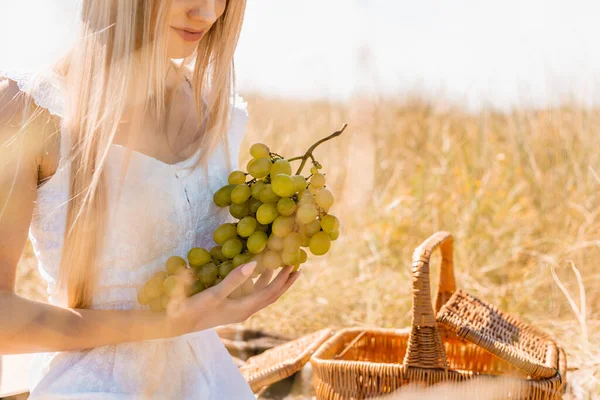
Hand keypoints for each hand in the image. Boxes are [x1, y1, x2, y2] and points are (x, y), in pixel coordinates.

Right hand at [165, 262, 299, 335]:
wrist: (176, 324)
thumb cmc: (194, 309)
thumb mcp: (215, 293)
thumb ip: (235, 279)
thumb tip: (255, 264)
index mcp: (245, 308)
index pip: (271, 292)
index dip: (284, 279)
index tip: (295, 264)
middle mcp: (245, 310)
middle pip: (271, 295)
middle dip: (284, 281)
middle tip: (297, 266)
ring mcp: (238, 309)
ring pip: (261, 293)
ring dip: (272, 280)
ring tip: (281, 265)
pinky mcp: (230, 306)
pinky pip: (251, 293)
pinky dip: (258, 281)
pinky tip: (256, 271)